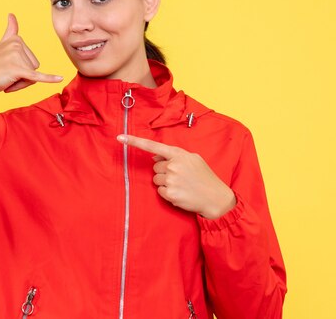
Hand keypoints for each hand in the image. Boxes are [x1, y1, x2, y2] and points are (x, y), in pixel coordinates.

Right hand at [0, 13, 63, 92]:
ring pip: (32, 76)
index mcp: (16, 39)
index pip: (30, 57)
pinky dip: (48, 79)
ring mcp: (17, 56)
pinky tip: (59, 78)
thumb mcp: (1, 45)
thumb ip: (10, 31)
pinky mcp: (18, 69)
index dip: (22, 66)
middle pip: (34, 66)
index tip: (8, 64)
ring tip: (6, 78)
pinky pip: (36, 76)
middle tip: (6, 75)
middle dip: (22, 76)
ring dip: (21, 82)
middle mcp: (17, 44)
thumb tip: (11, 14)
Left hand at [117, 134, 235, 218]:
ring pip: (156, 180)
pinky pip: (160, 191)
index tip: (120, 138)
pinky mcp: (169, 193)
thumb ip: (173, 154)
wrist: (215, 197)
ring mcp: (170, 179)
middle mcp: (172, 165)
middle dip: (164, 171)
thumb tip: (154, 155)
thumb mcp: (193, 159)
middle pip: (155, 167)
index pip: (152, 146)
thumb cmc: (204, 177)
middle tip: (181, 177)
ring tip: (182, 185)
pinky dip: (168, 193)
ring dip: (166, 183)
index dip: (134, 141)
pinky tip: (181, 193)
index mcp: (178, 154)